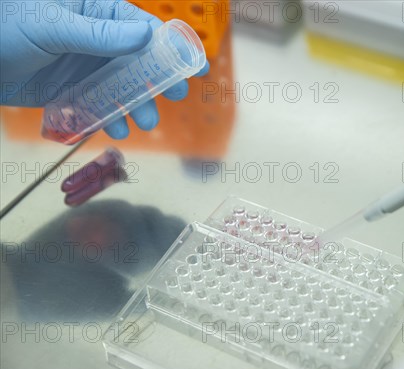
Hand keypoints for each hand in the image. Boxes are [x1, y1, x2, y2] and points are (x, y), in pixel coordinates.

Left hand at [0, 0, 209, 138]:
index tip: (193, 64)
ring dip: (135, 105)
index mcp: (94, 12)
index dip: (170, 46)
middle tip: (174, 97)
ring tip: (144, 122)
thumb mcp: (53, 26)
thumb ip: (100, 33)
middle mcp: (94, 39)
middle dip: (157, 81)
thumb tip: (146, 35)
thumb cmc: (5, 27)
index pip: (141, 27)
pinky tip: (114, 129)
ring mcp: (84, 66)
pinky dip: (109, 118)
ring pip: (120, 87)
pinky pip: (98, 104)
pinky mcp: (71, 90)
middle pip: (137, 61)